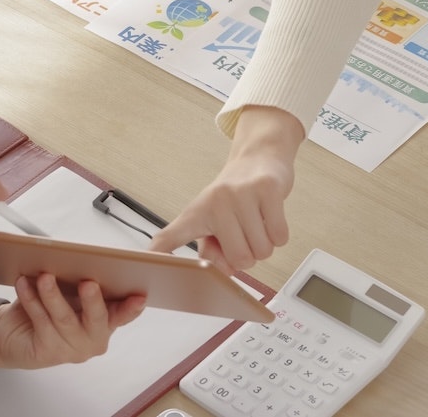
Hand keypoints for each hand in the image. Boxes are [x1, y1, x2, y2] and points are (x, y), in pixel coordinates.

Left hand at [0, 274, 145, 368]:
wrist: (13, 333)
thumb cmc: (48, 307)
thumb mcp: (70, 291)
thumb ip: (83, 280)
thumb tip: (87, 257)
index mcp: (106, 321)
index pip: (124, 314)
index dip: (132, 307)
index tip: (139, 296)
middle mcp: (93, 338)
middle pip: (97, 319)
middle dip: (93, 300)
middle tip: (88, 282)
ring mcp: (72, 349)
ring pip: (64, 318)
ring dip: (53, 294)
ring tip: (45, 276)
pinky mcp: (48, 352)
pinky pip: (41, 321)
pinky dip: (31, 299)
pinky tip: (24, 283)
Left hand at [150, 106, 302, 271]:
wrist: (259, 156)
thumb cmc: (235, 196)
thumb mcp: (215, 220)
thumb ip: (214, 250)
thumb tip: (226, 271)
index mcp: (196, 212)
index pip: (171, 236)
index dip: (158, 254)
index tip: (147, 265)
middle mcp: (216, 202)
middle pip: (241, 259)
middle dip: (249, 256)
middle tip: (244, 234)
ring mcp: (241, 194)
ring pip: (262, 250)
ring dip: (265, 244)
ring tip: (256, 222)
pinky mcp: (267, 189)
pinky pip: (279, 236)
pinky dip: (279, 234)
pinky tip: (270, 216)